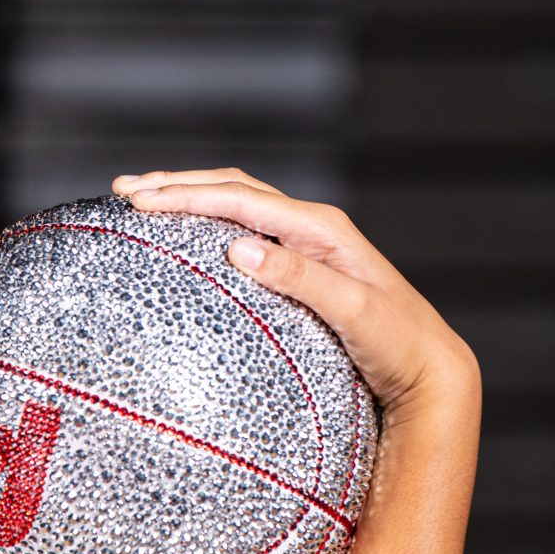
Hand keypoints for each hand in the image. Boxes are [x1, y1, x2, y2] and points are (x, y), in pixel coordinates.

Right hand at [111, 166, 477, 421]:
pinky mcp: (301, 270)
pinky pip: (245, 231)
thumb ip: (299, 279)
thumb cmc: (398, 343)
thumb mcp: (353, 313)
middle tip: (125, 191)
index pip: (240, 200)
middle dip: (178, 185)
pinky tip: (188, 237)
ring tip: (145, 200)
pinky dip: (209, 223)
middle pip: (233, 190)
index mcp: (320, 228)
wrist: (429, 368)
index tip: (140, 202)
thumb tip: (237, 248)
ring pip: (238, 205)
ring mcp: (305, 247)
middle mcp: (312, 228)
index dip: (187, 196)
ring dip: (191, 197)